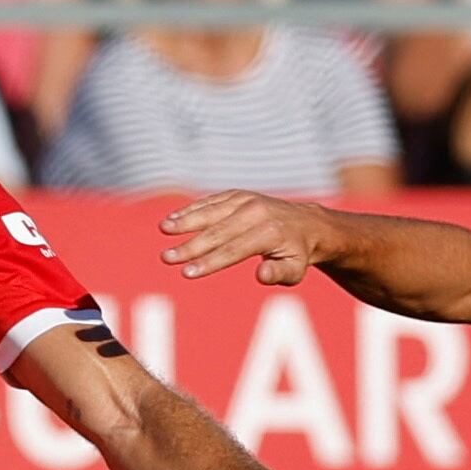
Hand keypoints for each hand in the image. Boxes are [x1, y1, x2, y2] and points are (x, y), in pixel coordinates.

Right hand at [160, 189, 339, 285]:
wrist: (306, 224)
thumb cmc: (297, 254)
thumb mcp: (296, 270)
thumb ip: (279, 274)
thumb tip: (261, 274)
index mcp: (269, 233)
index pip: (233, 251)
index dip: (209, 262)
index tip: (187, 273)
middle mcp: (256, 212)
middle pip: (217, 232)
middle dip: (190, 246)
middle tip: (166, 258)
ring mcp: (246, 200)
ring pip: (211, 212)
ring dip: (185, 222)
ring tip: (164, 230)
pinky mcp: (238, 195)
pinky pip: (211, 202)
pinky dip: (192, 209)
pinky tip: (173, 218)